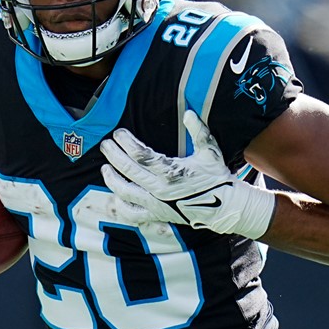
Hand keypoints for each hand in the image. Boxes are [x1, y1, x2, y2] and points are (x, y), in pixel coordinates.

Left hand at [100, 110, 275, 238]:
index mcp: (171, 171)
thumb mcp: (210, 150)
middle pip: (128, 170)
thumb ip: (198, 130)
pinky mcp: (157, 215)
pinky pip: (133, 214)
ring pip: (125, 192)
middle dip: (113, 155)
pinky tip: (115, 198)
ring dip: (112, 179)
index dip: (126, 143)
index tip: (118, 133)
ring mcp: (156, 204)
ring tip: (105, 168)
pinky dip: (121, 207)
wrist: (223, 206)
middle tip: (105, 145)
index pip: (140, 154)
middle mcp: (159, 189)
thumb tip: (188, 113)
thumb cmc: (216, 177)